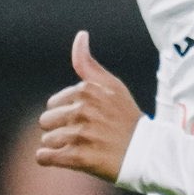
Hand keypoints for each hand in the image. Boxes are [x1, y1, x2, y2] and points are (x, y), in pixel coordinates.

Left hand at [38, 30, 142, 182]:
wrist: (148, 154)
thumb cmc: (127, 120)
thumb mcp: (113, 87)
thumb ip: (89, 64)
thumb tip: (80, 35)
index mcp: (87, 91)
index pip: (53, 104)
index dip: (67, 114)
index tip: (88, 121)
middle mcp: (82, 110)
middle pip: (46, 121)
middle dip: (60, 130)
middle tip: (84, 137)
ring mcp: (80, 134)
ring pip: (47, 140)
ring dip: (59, 146)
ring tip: (80, 149)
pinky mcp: (79, 158)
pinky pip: (45, 157)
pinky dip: (49, 159)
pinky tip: (61, 158)